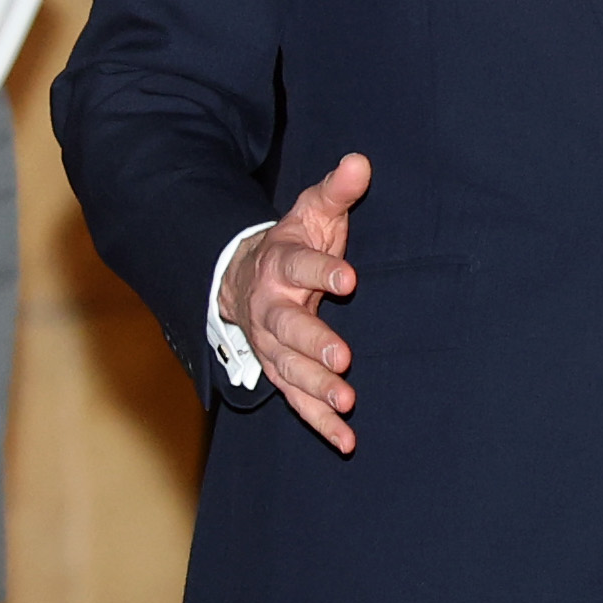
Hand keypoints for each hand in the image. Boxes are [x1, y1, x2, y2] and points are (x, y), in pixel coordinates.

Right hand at [220, 152, 369, 453]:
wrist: (243, 278)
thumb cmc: (293, 244)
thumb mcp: (311, 213)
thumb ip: (336, 191)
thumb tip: (360, 161)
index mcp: (279, 265)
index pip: (299, 265)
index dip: (322, 271)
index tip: (349, 278)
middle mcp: (270, 308)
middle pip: (287, 326)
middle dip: (312, 342)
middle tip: (341, 358)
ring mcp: (271, 345)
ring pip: (289, 368)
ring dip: (316, 386)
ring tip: (346, 400)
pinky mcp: (281, 372)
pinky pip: (297, 401)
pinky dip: (320, 422)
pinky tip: (346, 440)